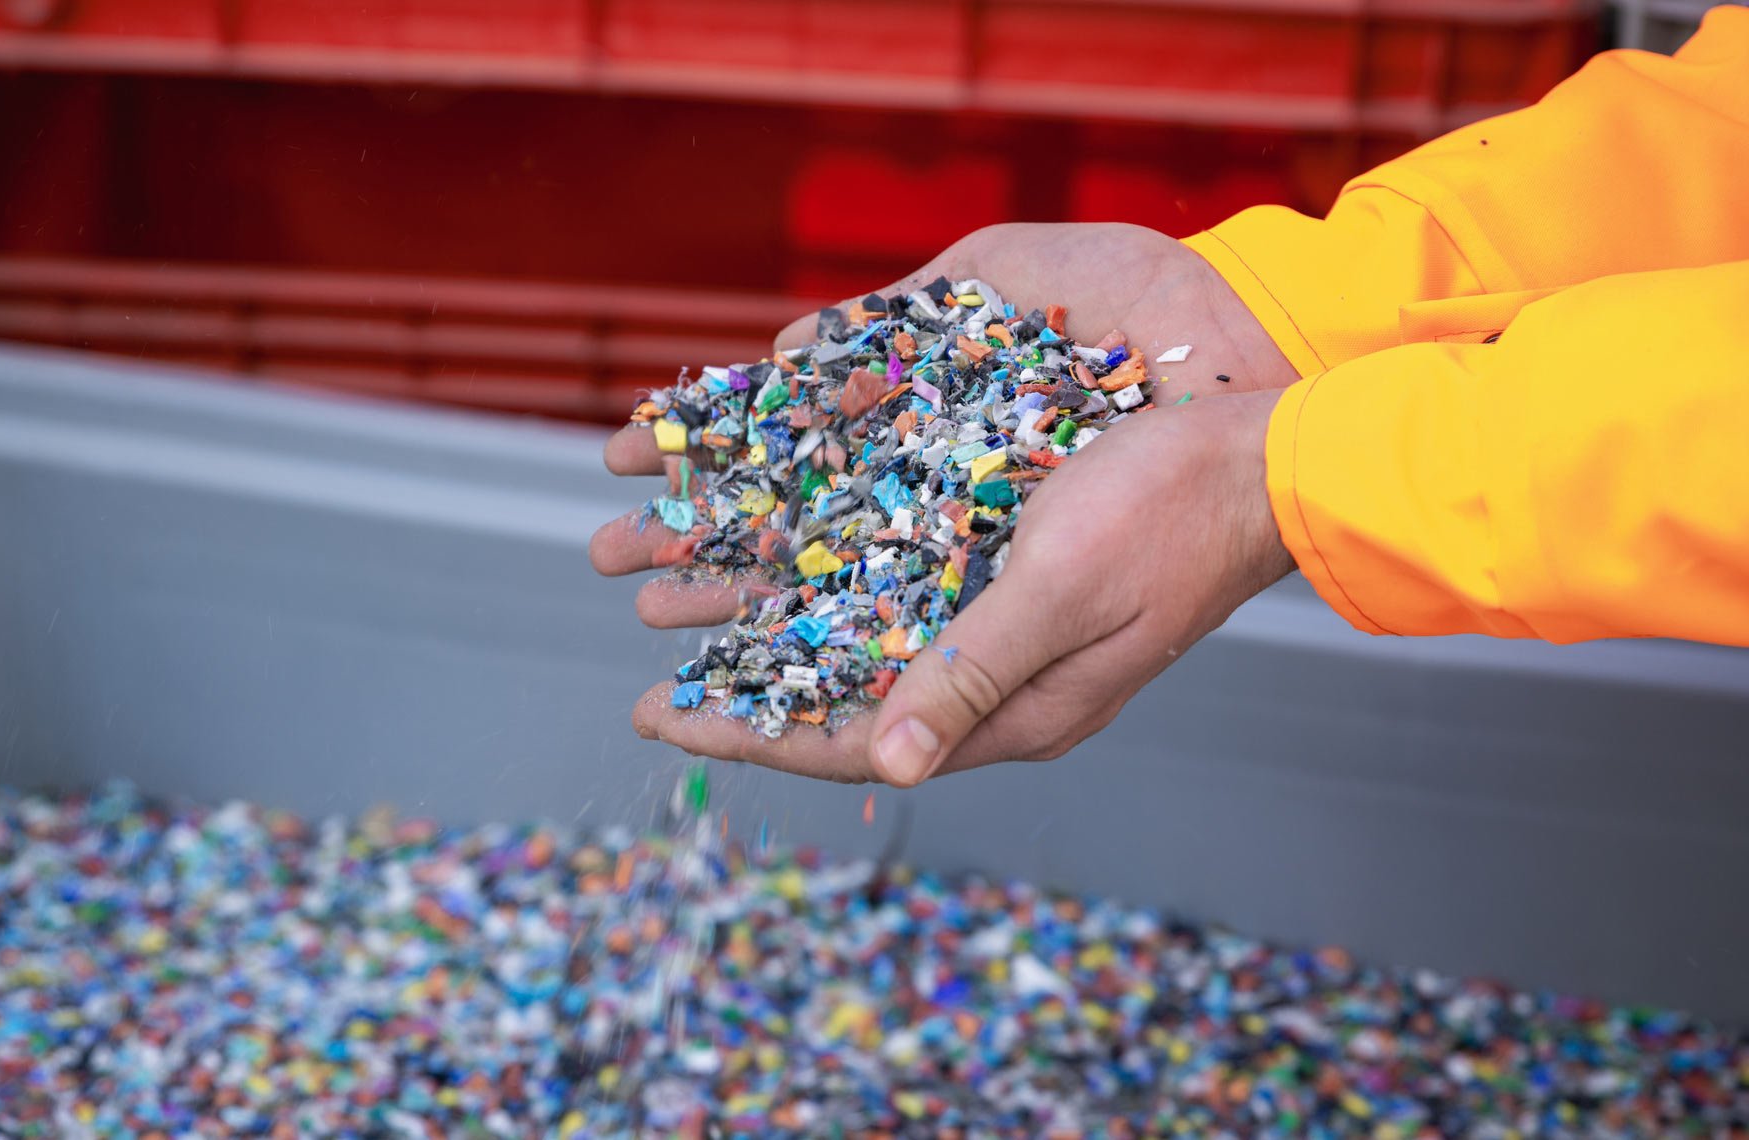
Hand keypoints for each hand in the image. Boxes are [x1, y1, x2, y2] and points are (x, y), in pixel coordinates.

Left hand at [588, 222, 1299, 778]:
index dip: (751, 731)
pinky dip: (826, 565)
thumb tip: (888, 765)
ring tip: (680, 603)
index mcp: (1012, 710)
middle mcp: (992, 677)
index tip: (662, 722)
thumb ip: (973, 672)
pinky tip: (769, 543)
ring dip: (768, 618)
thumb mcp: (1065, 589)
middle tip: (647, 675)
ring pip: (854, 631)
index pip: (853, 739)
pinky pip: (893, 577)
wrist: (1262, 454)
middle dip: (740, 682)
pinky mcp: (1003, 565)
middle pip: (838, 690)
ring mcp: (996, 622)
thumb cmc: (1174, 517)